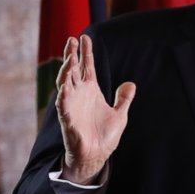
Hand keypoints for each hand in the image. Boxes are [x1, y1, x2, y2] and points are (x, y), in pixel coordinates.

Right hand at [53, 33, 133, 182]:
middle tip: (71, 40)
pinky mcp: (67, 118)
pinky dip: (63, 94)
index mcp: (91, 91)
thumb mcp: (119, 114)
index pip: (87, 67)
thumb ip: (123, 99)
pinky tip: (65, 85)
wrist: (96, 156)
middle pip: (73, 70)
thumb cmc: (104, 136)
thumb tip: (130, 84)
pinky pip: (63, 104)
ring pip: (65, 83)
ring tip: (70, 58)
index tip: (84, 37)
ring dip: (66, 70)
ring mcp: (72, 105)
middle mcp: (79, 95)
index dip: (86, 52)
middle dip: (72, 55)